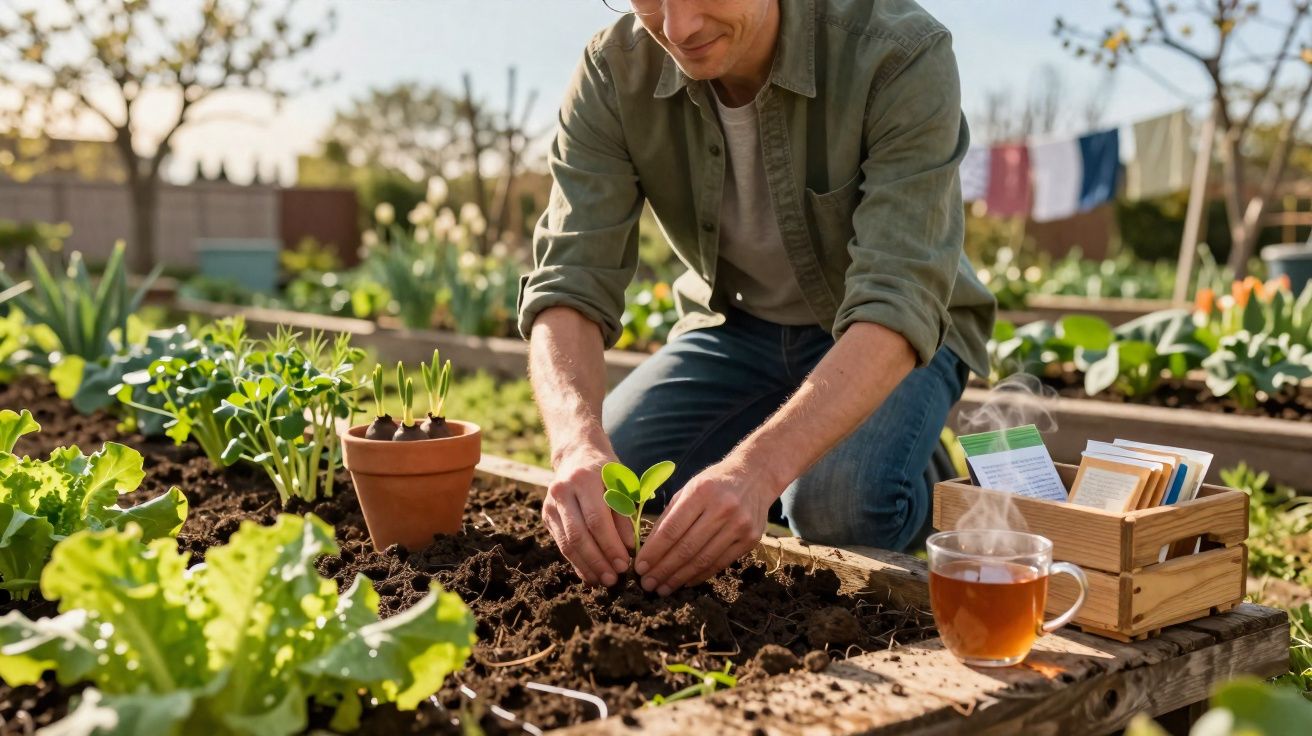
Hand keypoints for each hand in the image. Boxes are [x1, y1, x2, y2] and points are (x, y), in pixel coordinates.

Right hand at [541, 451, 633, 585]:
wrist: (577, 454)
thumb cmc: (606, 471)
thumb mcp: (621, 484)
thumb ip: (624, 514)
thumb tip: (629, 548)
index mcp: (584, 479)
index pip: (596, 520)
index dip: (610, 545)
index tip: (626, 564)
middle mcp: (562, 491)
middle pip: (578, 535)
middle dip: (598, 560)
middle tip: (614, 578)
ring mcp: (550, 504)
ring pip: (567, 543)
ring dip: (587, 566)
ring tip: (604, 581)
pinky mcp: (546, 515)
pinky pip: (561, 544)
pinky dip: (576, 562)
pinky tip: (590, 574)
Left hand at [633, 459, 774, 595]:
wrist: (755, 476)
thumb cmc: (714, 483)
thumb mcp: (689, 488)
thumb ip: (670, 516)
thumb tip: (649, 549)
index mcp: (701, 492)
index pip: (672, 529)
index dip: (654, 552)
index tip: (639, 567)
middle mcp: (722, 509)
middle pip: (686, 548)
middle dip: (663, 570)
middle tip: (647, 584)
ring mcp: (739, 525)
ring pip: (703, 560)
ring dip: (679, 578)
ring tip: (663, 588)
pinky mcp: (750, 539)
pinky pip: (720, 563)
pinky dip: (700, 575)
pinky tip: (685, 581)